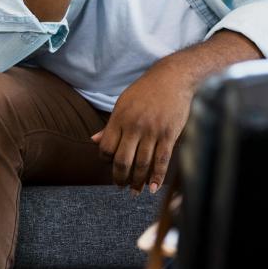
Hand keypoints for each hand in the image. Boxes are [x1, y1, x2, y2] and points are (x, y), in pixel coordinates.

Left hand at [92, 61, 193, 193]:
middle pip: (123, 161)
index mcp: (120, 117)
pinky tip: (152, 188)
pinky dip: (157, 177)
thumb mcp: (124, 103)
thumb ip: (111, 124)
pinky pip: (162, 160)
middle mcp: (135, 126)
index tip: (110, 165)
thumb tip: (94, 141)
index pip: (107, 148)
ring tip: (135, 191)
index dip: (106, 161)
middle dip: (120, 178)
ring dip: (137, 182)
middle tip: (120, 186)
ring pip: (142, 164)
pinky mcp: (169, 134)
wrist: (174, 77)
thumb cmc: (147, 90)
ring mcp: (153, 131)